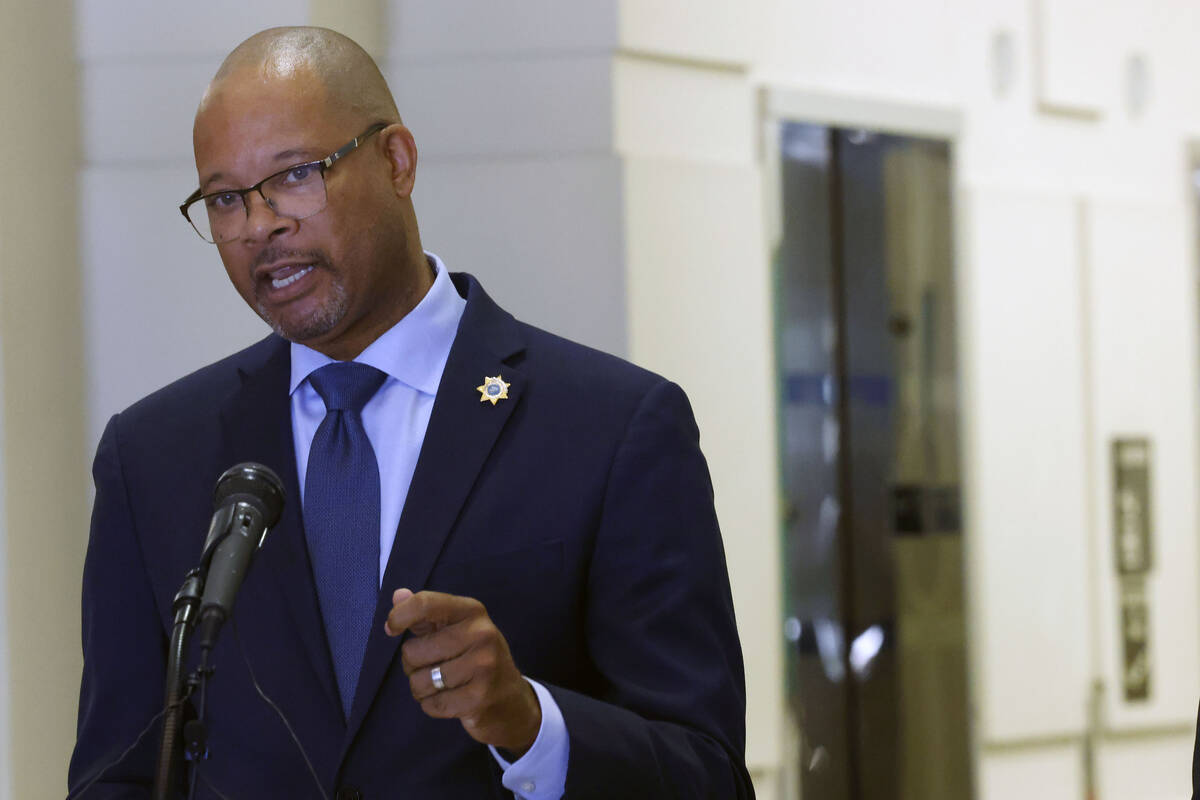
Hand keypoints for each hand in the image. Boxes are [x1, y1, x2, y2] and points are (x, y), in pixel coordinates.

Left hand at [384, 588, 541, 754]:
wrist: (512, 699)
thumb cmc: (476, 658)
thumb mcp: (456, 629)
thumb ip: (426, 613)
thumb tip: (397, 595)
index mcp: (472, 611)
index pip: (425, 604)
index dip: (400, 616)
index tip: (391, 629)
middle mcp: (481, 634)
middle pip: (413, 651)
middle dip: (413, 665)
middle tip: (434, 666)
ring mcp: (483, 666)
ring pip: (419, 681)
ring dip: (422, 688)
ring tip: (443, 685)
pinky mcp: (479, 697)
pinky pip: (431, 704)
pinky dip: (433, 705)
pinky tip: (451, 699)